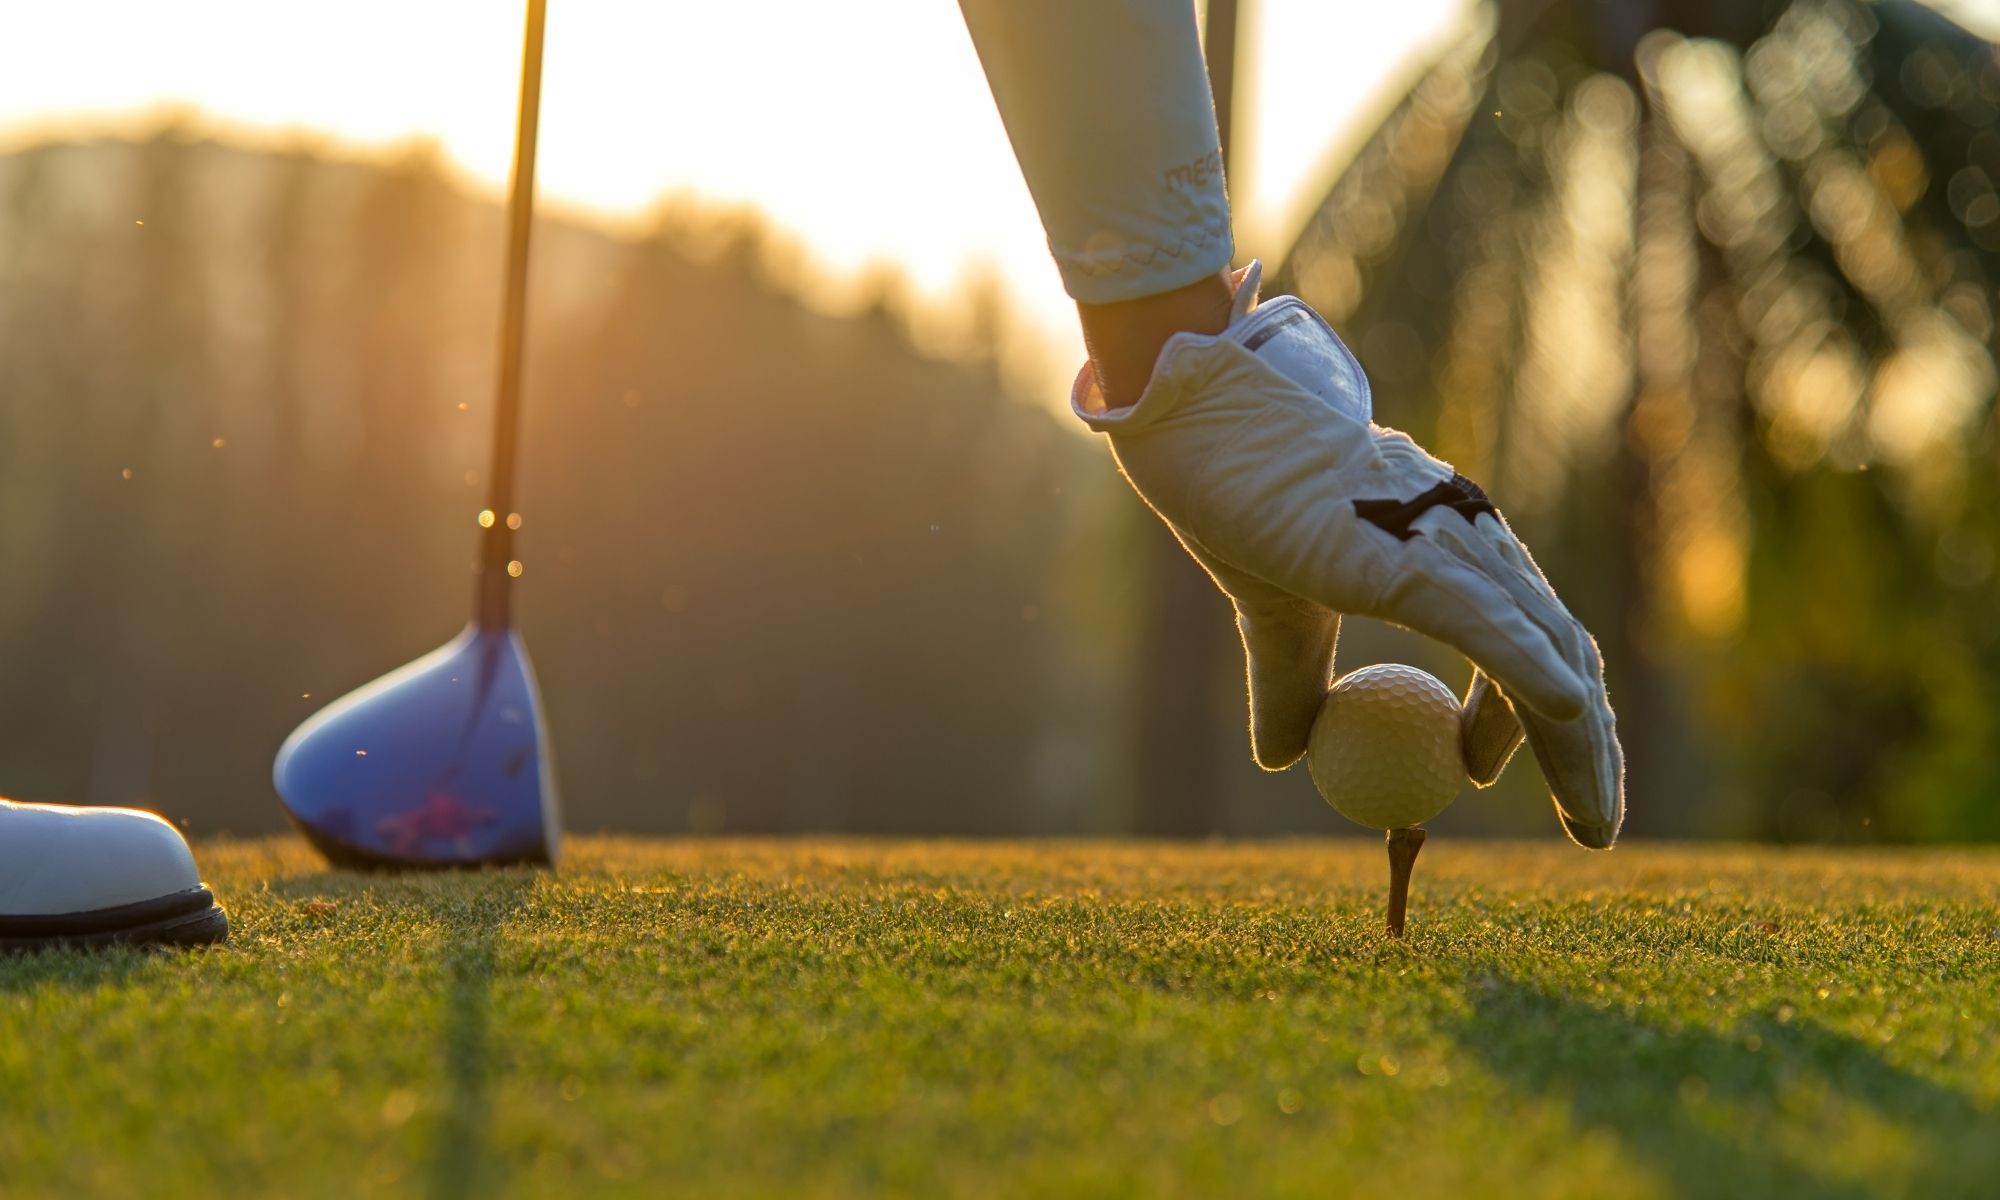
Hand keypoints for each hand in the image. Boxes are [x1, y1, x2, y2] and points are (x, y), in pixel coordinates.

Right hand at [1073, 263, 1623, 846]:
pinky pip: (1494, 630)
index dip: (1526, 721)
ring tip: (1592, 826)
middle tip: (1592, 830)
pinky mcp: (1418, 558)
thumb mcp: (1273, 612)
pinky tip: (1566, 719)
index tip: (1476, 774)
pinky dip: (1534, 680)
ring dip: (1579, 747)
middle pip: (1562, 657)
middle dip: (1588, 751)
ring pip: (1547, 657)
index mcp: (1447, 547)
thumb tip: (1282, 758)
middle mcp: (1472, 541)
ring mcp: (1453, 545)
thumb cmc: (1237, 496)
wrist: (1203, 421)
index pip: (1525, 641)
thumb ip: (1290, 682)